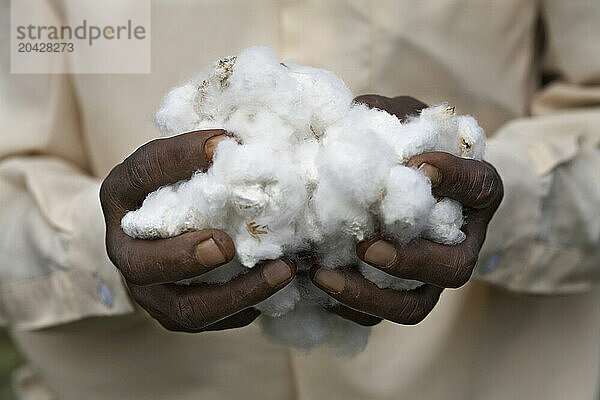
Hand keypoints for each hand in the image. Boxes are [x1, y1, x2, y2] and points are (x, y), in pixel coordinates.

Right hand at [100, 130, 295, 331]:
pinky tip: (278, 289)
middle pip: (144, 264)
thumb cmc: (172, 189)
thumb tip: (237, 144)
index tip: (222, 145)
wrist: (151, 232)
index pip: (142, 173)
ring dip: (237, 293)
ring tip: (282, 270)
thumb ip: (198, 153)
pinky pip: (210, 322)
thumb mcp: (175, 161)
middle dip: (187, 257)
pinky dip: (246, 308)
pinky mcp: (174, 314)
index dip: (178, 158)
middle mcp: (125, 250)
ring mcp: (149, 290)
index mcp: (122, 197)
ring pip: (185, 308)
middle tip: (226, 245)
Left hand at [311, 95, 503, 325]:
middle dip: (409, 261)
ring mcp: (430, 276)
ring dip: (369, 295)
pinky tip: (313, 285)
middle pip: (453, 267)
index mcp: (471, 196)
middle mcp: (459, 243)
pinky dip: (345, 305)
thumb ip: (383, 118)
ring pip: (415, 305)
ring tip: (322, 275)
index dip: (456, 178)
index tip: (419, 164)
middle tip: (368, 247)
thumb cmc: (400, 149)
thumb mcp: (397, 123)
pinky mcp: (399, 293)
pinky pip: (378, 316)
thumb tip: (350, 119)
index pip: (480, 187)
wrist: (395, 188)